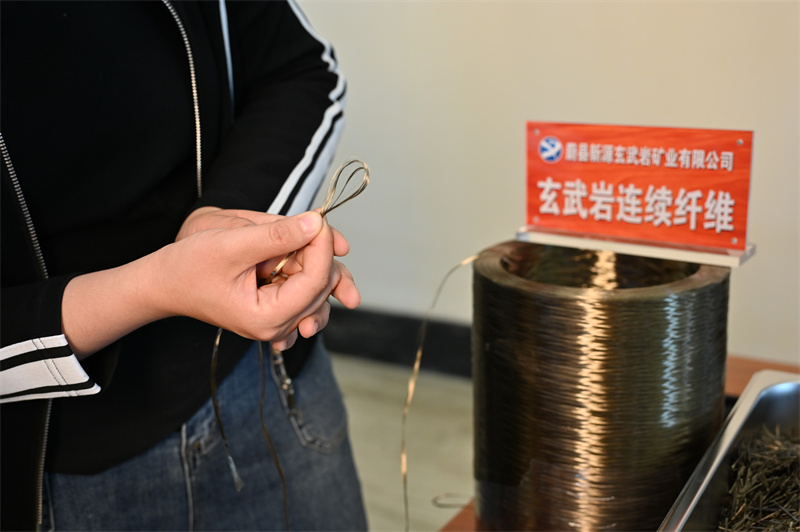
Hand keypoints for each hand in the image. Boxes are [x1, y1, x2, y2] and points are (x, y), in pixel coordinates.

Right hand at [159, 210, 358, 346]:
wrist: (165, 283)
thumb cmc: (189, 267)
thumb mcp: (232, 244)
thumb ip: (277, 235)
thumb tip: (317, 223)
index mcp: (267, 318)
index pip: (316, 281)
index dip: (322, 245)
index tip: (318, 218)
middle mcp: (278, 326)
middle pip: (323, 285)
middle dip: (319, 251)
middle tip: (304, 221)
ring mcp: (279, 320)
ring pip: (319, 285)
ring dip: (314, 257)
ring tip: (296, 237)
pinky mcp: (277, 308)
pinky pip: (306, 287)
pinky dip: (306, 266)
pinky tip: (297, 252)